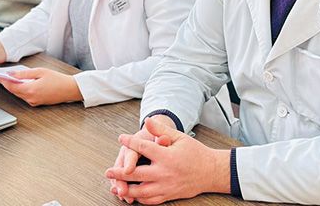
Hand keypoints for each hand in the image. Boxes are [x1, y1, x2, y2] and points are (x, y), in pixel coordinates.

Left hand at [0, 68, 81, 105]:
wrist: (70, 89)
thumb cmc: (58, 79)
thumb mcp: (40, 72)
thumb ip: (24, 74)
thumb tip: (11, 74)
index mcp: (31, 90)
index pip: (11, 86)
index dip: (2, 81)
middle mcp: (31, 98)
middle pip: (13, 91)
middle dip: (5, 84)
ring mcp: (33, 102)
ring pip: (18, 94)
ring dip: (12, 87)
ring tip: (7, 78)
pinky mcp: (36, 103)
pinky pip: (24, 96)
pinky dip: (20, 90)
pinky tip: (19, 84)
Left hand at [105, 117, 230, 203]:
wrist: (210, 172)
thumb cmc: (195, 153)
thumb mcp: (179, 137)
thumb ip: (161, 130)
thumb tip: (147, 120)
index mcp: (167, 157)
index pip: (143, 148)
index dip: (130, 142)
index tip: (121, 138)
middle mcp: (165, 173)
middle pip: (137, 174)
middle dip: (120, 173)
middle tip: (108, 171)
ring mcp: (166, 187)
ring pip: (142, 192)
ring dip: (127, 190)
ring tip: (115, 187)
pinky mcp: (169, 195)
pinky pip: (151, 200)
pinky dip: (140, 199)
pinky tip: (132, 195)